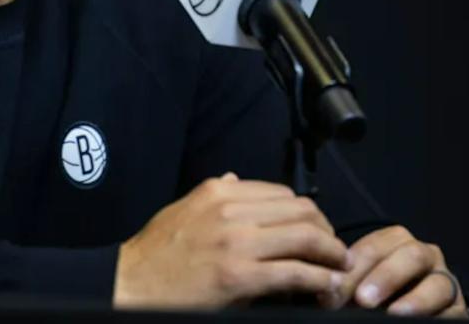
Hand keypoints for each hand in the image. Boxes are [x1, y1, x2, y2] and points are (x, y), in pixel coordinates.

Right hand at [114, 173, 348, 308]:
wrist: (130, 285)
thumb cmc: (155, 254)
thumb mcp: (183, 210)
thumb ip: (215, 195)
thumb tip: (236, 179)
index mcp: (217, 191)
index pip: (281, 193)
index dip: (308, 213)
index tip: (317, 229)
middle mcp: (229, 210)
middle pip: (301, 211)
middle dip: (327, 231)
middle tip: (335, 251)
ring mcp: (235, 243)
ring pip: (305, 238)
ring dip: (331, 255)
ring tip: (338, 270)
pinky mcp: (239, 277)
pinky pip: (295, 273)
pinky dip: (320, 280)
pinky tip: (326, 288)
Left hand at [331, 225, 468, 316]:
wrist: (406, 314)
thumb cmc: (375, 297)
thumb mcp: (357, 286)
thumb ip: (345, 283)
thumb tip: (327, 291)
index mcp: (396, 243)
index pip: (375, 246)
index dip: (353, 269)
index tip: (332, 294)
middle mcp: (424, 256)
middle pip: (411, 254)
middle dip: (385, 276)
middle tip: (362, 300)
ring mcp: (444, 281)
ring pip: (438, 282)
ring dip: (415, 300)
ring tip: (394, 313)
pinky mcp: (458, 308)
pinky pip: (453, 310)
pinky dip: (435, 316)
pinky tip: (413, 322)